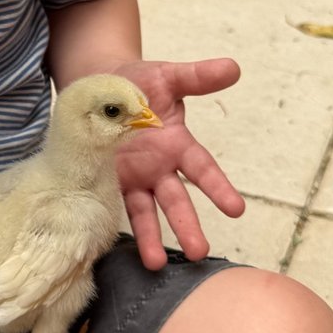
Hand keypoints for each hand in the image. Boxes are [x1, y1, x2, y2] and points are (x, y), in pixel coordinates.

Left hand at [111, 58, 244, 267]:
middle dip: (188, 225)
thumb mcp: (167, 77)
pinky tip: (119, 248)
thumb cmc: (137, 84)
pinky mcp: (104, 181)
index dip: (218, 188)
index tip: (236, 209)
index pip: (202, 170)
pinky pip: (112, 205)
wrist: (96, 87)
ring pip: (145, 212)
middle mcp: (157, 168)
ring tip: (155, 265)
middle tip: (200, 253)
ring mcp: (132, 178)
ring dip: (152, 238)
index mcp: (177, 145)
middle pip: (176, 200)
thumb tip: (232, 67)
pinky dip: (115, 223)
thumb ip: (198, 77)